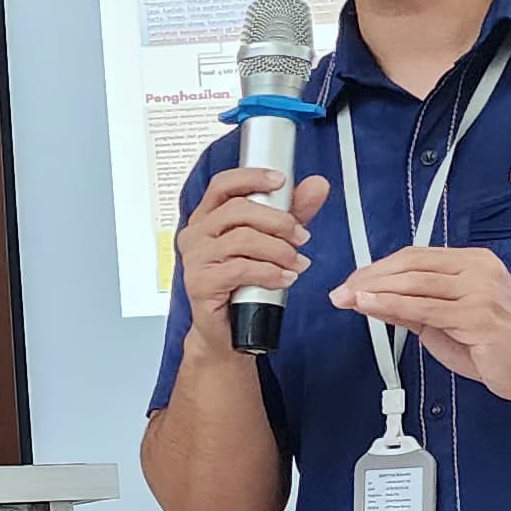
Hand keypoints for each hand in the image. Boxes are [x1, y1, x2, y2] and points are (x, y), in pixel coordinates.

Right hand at [176, 168, 329, 354]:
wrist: (228, 332)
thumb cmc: (244, 285)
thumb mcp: (273, 242)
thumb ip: (292, 213)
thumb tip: (316, 186)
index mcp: (207, 218)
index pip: (223, 185)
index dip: (252, 177)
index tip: (281, 181)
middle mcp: (196, 234)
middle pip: (237, 209)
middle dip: (278, 221)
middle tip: (301, 236)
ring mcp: (195, 258)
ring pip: (242, 239)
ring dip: (278, 250)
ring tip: (296, 262)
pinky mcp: (200, 282)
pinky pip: (240, 268)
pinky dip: (269, 273)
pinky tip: (284, 278)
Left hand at [331, 245, 510, 404]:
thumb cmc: (497, 348)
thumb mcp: (446, 322)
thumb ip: (413, 308)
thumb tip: (370, 300)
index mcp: (474, 262)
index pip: (415, 257)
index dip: (378, 268)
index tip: (351, 282)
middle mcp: (479, 269)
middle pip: (411, 265)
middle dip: (369, 278)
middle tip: (340, 291)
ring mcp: (481, 290)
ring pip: (415, 283)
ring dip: (374, 290)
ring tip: (346, 298)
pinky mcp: (479, 316)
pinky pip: (425, 308)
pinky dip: (392, 306)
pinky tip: (368, 307)